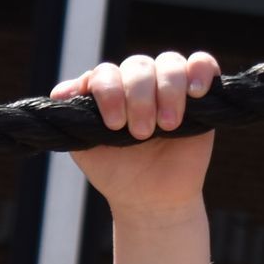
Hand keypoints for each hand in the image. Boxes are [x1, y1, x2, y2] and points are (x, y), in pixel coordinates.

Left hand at [53, 49, 218, 211]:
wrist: (150, 199)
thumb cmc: (116, 174)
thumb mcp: (87, 150)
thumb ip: (74, 121)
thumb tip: (60, 92)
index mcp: (109, 91)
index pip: (105, 74)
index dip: (109, 92)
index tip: (113, 124)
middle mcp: (136, 82)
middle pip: (138, 67)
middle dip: (138, 98)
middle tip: (141, 133)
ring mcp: (167, 83)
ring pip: (169, 63)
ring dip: (167, 92)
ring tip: (167, 126)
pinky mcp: (199, 92)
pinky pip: (202, 64)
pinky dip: (201, 71)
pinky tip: (195, 91)